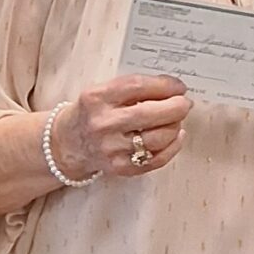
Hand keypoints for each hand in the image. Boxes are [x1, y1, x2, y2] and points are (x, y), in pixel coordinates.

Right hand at [52, 75, 193, 180]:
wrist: (68, 143)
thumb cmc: (91, 114)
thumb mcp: (102, 92)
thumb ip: (133, 88)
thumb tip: (172, 89)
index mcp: (97, 98)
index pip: (138, 87)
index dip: (165, 86)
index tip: (179, 87)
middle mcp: (102, 124)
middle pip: (150, 114)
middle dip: (176, 107)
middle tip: (185, 104)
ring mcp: (111, 149)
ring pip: (157, 138)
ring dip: (175, 126)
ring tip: (176, 120)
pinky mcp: (119, 167)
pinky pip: (155, 159)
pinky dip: (172, 147)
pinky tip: (175, 136)